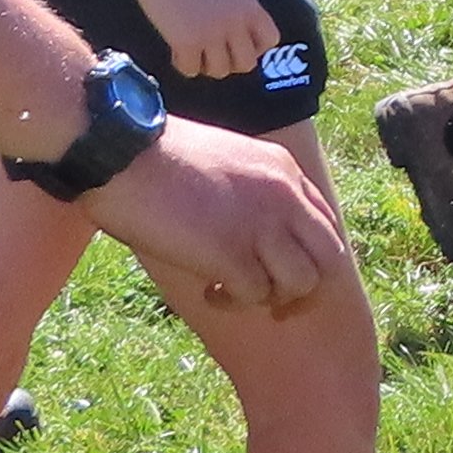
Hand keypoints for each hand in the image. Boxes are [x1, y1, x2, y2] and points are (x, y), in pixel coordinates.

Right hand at [87, 119, 348, 319]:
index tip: (280, 268)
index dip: (308, 254)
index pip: (325, 222)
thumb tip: (250, 228)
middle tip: (272, 299)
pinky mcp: (233, 253)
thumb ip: (251, 189)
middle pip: (329, 257)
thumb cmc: (158, 155)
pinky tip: (207, 291)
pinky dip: (232, 302)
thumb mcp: (225, 161)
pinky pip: (255, 295)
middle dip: (305, 286)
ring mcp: (262, 225)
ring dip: (268, 297)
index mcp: (284, 170)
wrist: (123, 150)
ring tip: (230, 292)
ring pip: (301, 283)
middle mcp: (285, 196)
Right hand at [128, 0, 279, 82]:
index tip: (239, 45)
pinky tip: (177, 52)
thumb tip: (244, 28)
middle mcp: (235, 22)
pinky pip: (191, 70)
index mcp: (248, 6)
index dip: (256, 48)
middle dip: (231, 63)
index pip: (270, 40)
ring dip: (206, 66)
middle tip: (215, 55)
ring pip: (219, 71)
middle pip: (246, 64)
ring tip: (195, 53)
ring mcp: (211, 33)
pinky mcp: (187, 42)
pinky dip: (183, 64)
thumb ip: (240, 6)